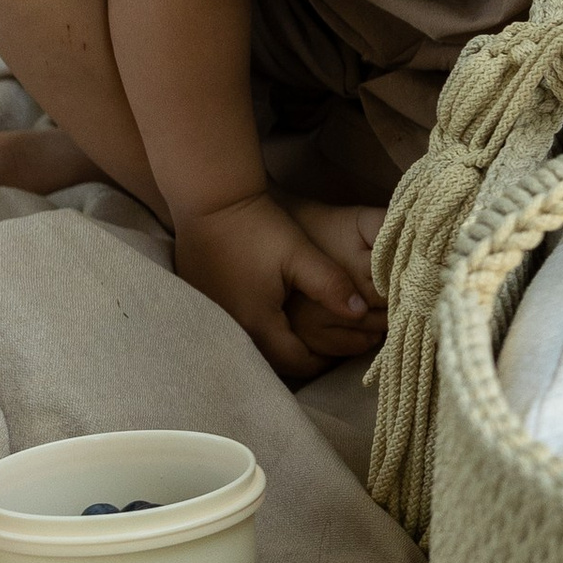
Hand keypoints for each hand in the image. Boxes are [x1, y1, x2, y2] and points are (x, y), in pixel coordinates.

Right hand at [174, 191, 383, 382]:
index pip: (296, 362)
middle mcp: (232, 328)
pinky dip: (256, 329)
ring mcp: (213, 316)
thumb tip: (359, 312)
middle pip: (273, 360)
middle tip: (324, 347)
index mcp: (257, 323)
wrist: (210, 200)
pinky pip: (235, 329)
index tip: (340, 351)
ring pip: (253, 346)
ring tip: (300, 333)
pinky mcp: (203, 302)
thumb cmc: (257, 226)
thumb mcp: (300, 255)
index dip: (322, 362)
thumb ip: (331, 285)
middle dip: (301, 356)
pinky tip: (270, 314)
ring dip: (277, 344)